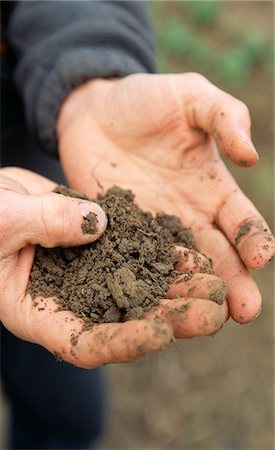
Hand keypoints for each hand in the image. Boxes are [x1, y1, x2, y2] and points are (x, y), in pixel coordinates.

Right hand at [0, 167, 224, 367]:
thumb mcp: (0, 220)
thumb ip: (39, 223)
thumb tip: (95, 225)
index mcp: (38, 312)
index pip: (83, 342)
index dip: (123, 342)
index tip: (162, 335)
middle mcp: (72, 299)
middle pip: (124, 319)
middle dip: (170, 317)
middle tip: (212, 313)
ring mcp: (91, 273)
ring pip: (139, 289)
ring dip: (178, 289)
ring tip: (215, 284)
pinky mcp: (104, 247)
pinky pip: (136, 254)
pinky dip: (163, 256)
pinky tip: (192, 255)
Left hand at [57, 72, 274, 323]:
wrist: (94, 112)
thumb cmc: (145, 100)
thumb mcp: (190, 96)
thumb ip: (223, 116)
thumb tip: (250, 155)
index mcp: (212, 187)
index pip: (241, 219)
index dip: (254, 237)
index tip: (261, 256)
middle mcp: (188, 216)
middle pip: (218, 256)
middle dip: (234, 283)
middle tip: (246, 312)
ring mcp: (153, 229)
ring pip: (180, 269)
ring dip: (195, 293)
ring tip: (207, 321)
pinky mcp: (119, 235)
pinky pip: (134, 262)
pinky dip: (144, 283)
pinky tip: (149, 305)